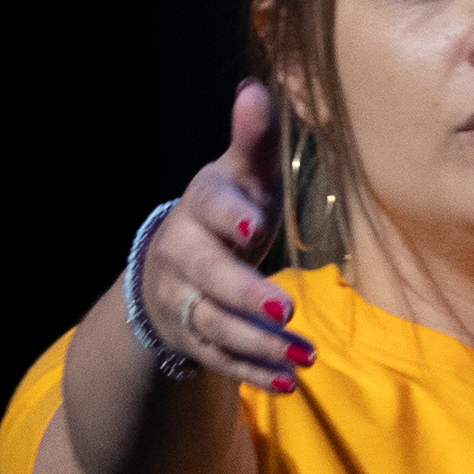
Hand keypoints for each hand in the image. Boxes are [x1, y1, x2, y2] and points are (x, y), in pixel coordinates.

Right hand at [131, 80, 312, 393]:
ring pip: (215, 324)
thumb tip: (255, 90)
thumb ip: (252, 142)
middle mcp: (184, 255)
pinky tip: (288, 382)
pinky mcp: (192, 339)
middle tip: (284, 307)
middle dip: (244, 293)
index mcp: (200, 208)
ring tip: (304, 357)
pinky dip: (252, 371)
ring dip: (259, 343)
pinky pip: (220, 359)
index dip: (232, 217)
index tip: (257, 226)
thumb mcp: (238, 178)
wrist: (169, 268)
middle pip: (209, 277)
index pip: (211, 209)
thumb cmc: (225, 214)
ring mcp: (184, 301)